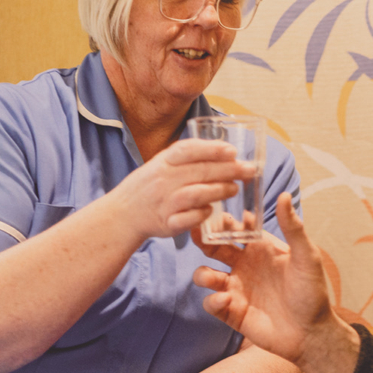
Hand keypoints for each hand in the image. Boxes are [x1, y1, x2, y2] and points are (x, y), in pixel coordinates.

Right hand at [118, 138, 257, 239]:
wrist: (123, 214)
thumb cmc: (150, 186)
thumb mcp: (162, 164)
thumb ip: (188, 158)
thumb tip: (226, 152)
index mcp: (163, 162)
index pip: (188, 150)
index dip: (211, 149)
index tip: (232, 150)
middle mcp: (163, 180)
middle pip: (200, 172)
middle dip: (229, 170)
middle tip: (249, 170)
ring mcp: (164, 202)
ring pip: (197, 194)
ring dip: (219, 190)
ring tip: (235, 188)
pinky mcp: (166, 223)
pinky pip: (188, 219)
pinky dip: (202, 214)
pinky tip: (212, 210)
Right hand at [193, 195, 360, 372]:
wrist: (311, 333)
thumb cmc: (312, 293)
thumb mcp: (306, 256)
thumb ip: (293, 227)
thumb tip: (284, 195)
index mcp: (260, 249)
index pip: (236, 228)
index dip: (225, 221)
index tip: (220, 216)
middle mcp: (245, 266)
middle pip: (214, 248)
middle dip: (203, 241)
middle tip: (198, 236)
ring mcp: (237, 289)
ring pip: (206, 275)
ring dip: (203, 274)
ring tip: (212, 278)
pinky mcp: (232, 312)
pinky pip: (211, 303)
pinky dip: (213, 300)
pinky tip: (227, 300)